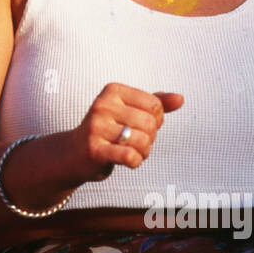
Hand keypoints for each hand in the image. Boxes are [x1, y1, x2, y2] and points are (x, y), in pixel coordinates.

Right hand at [65, 83, 183, 183]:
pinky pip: (129, 156)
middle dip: (150, 138)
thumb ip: (156, 103)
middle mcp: (103, 105)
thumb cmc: (107, 131)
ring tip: (132, 152)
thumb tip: (180, 99)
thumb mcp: (130, 112)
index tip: (140, 126)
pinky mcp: (94, 149)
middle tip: (136, 142)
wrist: (73, 154)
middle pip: (151, 123)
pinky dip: (135, 162)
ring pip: (143, 141)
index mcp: (113, 91)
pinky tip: (128, 161)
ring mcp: (96, 127)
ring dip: (144, 152)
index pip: (155, 105)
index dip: (155, 120)